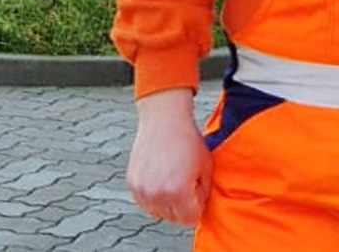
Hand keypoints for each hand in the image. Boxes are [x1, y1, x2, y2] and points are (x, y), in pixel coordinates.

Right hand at [126, 89, 211, 225]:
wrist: (164, 120)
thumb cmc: (187, 140)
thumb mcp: (206, 167)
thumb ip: (203, 193)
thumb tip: (198, 208)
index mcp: (178, 191)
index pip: (190, 219)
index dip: (197, 207)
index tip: (197, 194)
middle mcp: (157, 194)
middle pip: (173, 218)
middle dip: (182, 206)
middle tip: (186, 184)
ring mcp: (142, 189)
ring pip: (157, 212)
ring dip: (167, 203)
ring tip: (172, 180)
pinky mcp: (132, 183)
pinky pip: (144, 201)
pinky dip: (153, 195)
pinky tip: (161, 178)